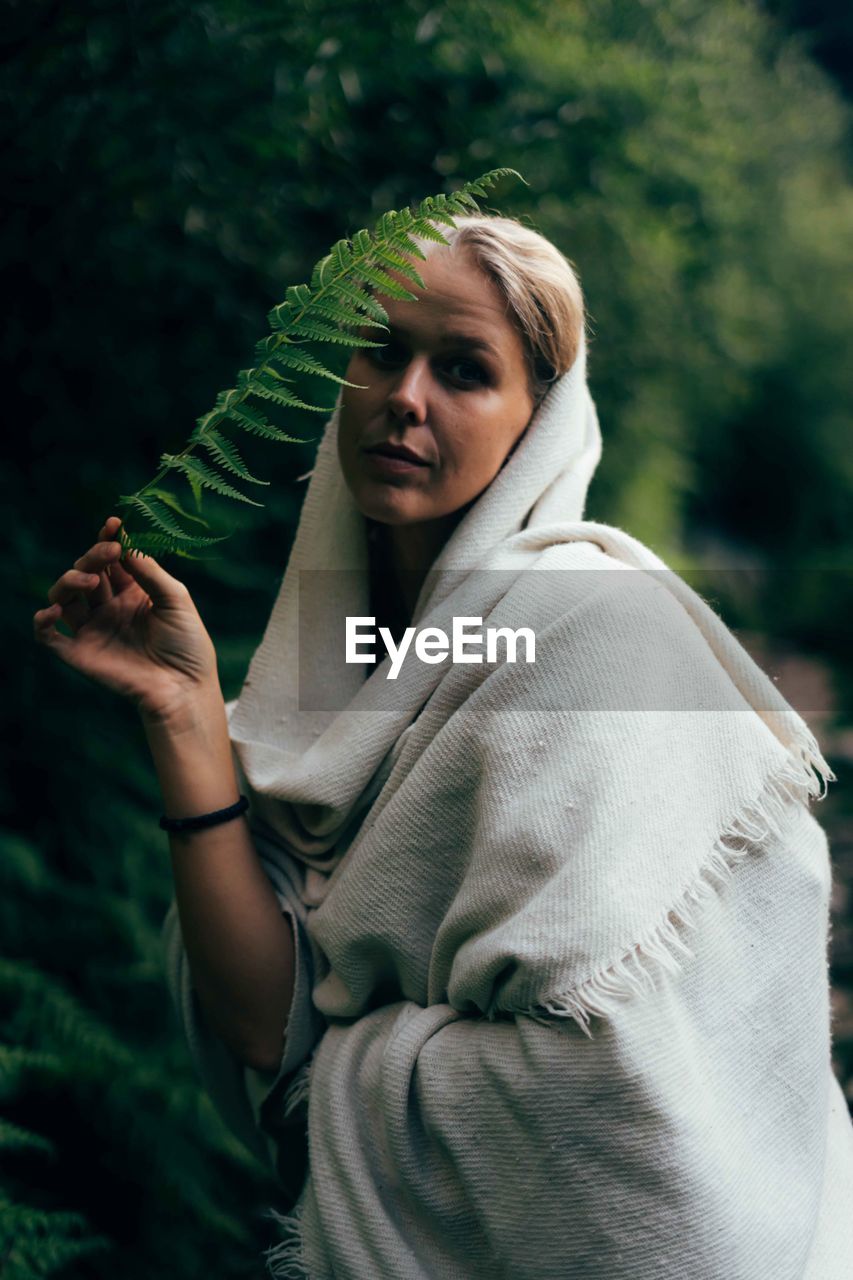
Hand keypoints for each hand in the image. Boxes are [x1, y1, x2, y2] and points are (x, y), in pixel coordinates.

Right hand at [33, 516, 220, 718]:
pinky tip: (54, 611)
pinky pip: (48, 635)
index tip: (114, 525)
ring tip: (90, 582)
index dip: (109, 540)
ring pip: (64, 596)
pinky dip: (42, 621)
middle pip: (86, 571)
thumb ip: (150, 572)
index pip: (111, 560)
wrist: (184, 688)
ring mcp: (92, 630)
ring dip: (70, 581)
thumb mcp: (176, 600)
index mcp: (132, 593)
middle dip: (93, 557)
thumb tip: (125, 544)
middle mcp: (108, 608)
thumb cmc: (187, 645)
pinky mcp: (79, 653)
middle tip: (110, 552)